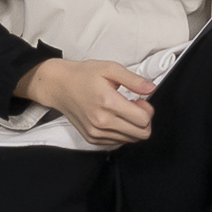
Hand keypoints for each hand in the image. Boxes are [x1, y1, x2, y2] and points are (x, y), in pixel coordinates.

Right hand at [25, 55, 159, 147]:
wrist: (59, 86)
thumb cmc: (84, 75)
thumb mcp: (110, 69)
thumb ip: (133, 80)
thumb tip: (151, 89)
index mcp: (108, 102)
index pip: (143, 120)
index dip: (148, 110)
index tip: (140, 100)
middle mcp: (102, 122)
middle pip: (141, 134)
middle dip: (144, 120)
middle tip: (135, 106)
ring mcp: (96, 133)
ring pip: (131, 140)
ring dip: (133, 127)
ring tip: (123, 111)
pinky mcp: (92, 139)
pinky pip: (117, 142)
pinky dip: (122, 132)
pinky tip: (115, 118)